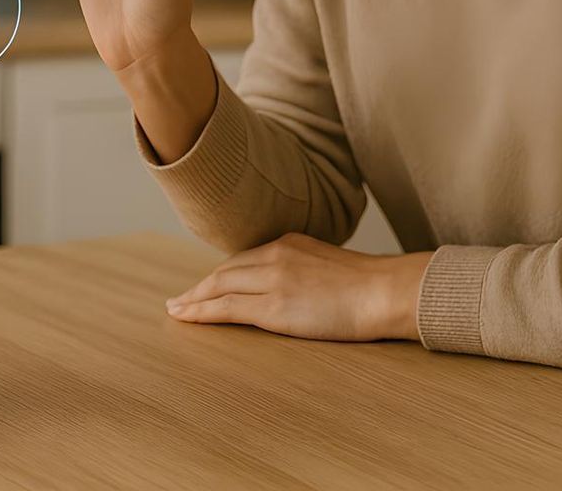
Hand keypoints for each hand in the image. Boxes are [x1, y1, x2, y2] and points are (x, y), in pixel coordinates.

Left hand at [165, 233, 434, 342]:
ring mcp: (272, 280)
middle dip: (199, 287)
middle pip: (224, 271)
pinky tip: (188, 318)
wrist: (385, 290)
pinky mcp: (273, 307)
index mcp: (289, 243)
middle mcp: (275, 255)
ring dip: (194, 300)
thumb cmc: (369, 286)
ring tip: (177, 311)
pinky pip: (227, 309)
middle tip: (179, 300)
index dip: (220, 275)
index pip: (243, 260)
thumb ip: (305, 270)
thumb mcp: (329, 266)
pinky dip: (203, 312)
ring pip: (219, 287)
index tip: (205, 285)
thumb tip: (296, 288)